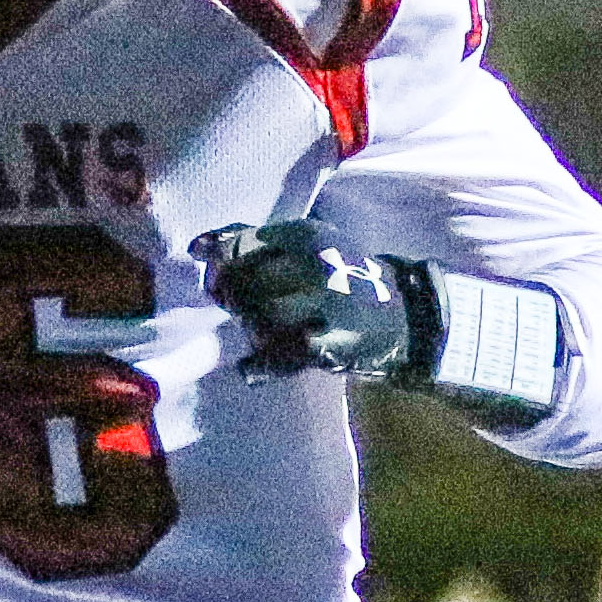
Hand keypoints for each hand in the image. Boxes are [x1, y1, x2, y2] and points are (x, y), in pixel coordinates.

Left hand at [196, 220, 423, 378]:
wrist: (404, 314)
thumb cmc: (345, 275)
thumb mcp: (306, 245)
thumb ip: (253, 241)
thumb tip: (197, 247)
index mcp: (305, 236)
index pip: (238, 247)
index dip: (217, 263)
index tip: (213, 272)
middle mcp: (314, 264)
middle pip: (241, 285)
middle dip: (230, 298)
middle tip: (238, 305)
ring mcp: (323, 305)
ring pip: (256, 319)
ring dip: (247, 328)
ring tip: (260, 330)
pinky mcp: (328, 343)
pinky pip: (278, 354)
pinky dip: (260, 364)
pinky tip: (252, 366)